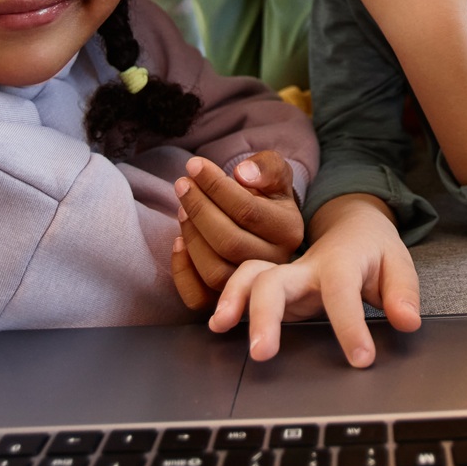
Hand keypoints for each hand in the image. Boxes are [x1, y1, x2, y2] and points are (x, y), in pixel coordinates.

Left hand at [170, 152, 304, 310]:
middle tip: (182, 184)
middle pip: (229, 242)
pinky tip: (177, 242)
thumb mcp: (274, 173)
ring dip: (191, 237)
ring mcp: (250, 286)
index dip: (216, 186)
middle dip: (199, 209)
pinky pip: (198, 297)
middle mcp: (274, 263)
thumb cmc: (266, 193)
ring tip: (182, 208)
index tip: (194, 165)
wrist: (266, 222)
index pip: (247, 210)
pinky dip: (182, 272)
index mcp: (289, 231)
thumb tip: (243, 174)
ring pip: (214, 272)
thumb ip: (266, 167)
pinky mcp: (226, 299)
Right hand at [208, 193, 421, 367]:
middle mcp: (306, 268)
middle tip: (263, 354)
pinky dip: (227, 300)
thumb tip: (407, 322)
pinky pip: (244, 285)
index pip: (342, 292)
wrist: (353, 224)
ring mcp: (285, 275)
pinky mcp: (274, 286)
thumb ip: (403, 293)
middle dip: (265, 315)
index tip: (361, 359)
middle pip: (275, 281)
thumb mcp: (399, 264)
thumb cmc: (374, 250)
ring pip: (250, 277)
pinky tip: (218, 324)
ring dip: (233, 300)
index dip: (350, 326)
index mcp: (341, 262)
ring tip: (221, 327)